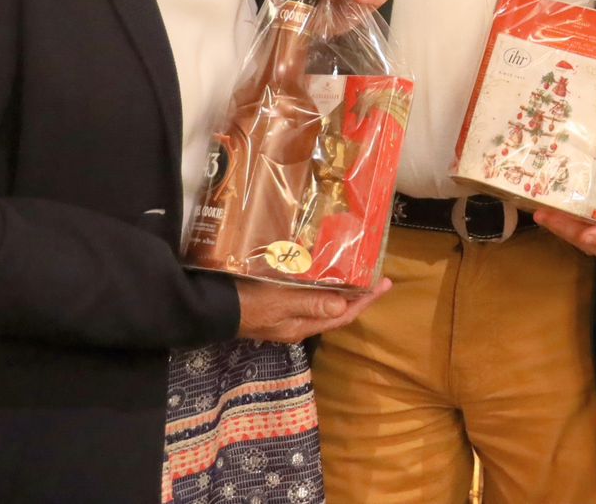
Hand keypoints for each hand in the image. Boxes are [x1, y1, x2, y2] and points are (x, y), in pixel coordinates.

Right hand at [234, 277, 388, 342]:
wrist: (210, 308)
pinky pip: (306, 295)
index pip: (343, 315)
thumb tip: (344, 306)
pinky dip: (319, 283)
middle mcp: (298, 324)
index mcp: (303, 326)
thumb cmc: (247, 303)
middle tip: (373, 273)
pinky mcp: (274, 304)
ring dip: (339, 288)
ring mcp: (285, 316)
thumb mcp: (279, 302)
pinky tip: (321, 270)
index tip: (385, 283)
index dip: (366, 300)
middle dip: (357, 294)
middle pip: (336, 310)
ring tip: (354, 270)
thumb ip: (311, 304)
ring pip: (322, 302)